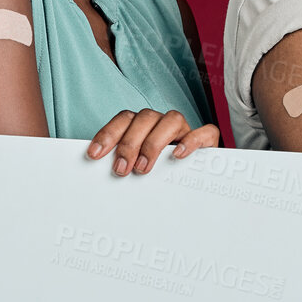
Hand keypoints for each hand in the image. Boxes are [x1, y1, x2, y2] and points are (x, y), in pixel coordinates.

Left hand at [86, 110, 219, 175]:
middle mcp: (163, 123)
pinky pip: (204, 132)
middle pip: (145, 118)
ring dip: (154, 143)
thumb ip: (122, 165)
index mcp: (143, 126)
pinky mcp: (207, 141)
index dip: (108, 134)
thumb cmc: (158, 176)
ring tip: (143, 168)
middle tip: (121, 170)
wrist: (195, 183)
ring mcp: (185, 130)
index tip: (94, 154)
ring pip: (171, 119)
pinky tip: (178, 155)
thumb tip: (98, 175)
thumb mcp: (136, 168)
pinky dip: (192, 141)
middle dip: (129, 144)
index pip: (124, 119)